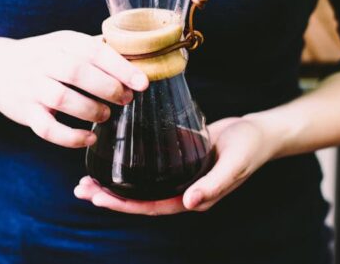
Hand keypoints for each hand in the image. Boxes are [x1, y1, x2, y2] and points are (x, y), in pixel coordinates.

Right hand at [0, 30, 148, 147]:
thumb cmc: (43, 58)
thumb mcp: (65, 44)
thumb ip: (96, 50)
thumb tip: (139, 58)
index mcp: (62, 42)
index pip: (94, 50)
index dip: (121, 67)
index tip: (142, 83)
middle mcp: (44, 61)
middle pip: (77, 72)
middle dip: (108, 88)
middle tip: (125, 99)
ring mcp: (31, 87)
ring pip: (62, 99)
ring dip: (90, 110)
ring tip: (105, 114)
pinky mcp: (23, 111)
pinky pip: (46, 128)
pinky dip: (70, 137)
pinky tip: (89, 137)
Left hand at [74, 116, 274, 214]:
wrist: (259, 131)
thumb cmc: (249, 147)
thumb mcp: (235, 164)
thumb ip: (214, 184)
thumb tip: (189, 204)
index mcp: (193, 199)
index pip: (152, 207)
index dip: (124, 204)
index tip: (98, 196)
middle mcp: (182, 191)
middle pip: (139, 199)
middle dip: (110, 196)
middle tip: (80, 188)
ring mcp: (178, 176)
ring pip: (140, 184)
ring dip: (114, 182)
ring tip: (87, 177)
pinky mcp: (177, 159)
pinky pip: (148, 167)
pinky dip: (128, 165)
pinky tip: (111, 155)